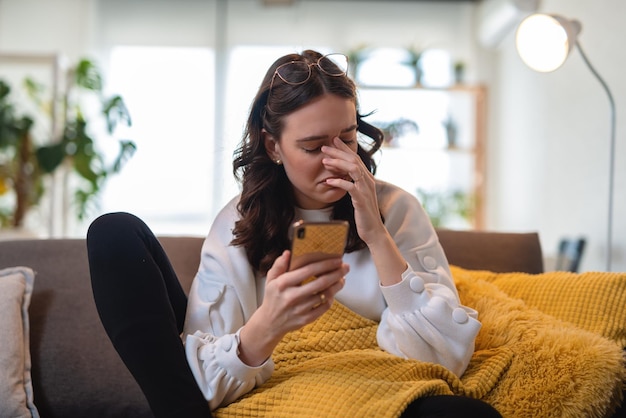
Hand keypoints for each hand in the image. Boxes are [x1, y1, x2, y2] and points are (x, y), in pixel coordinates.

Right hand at [238, 250, 347, 365]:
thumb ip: (279, 265)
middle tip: (345, 267)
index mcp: (283, 283)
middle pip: (321, 282)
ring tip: (342, 278)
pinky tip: (333, 293)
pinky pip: (324, 307)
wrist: (270, 323)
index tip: (336, 259)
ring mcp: (299, 309)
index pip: (308, 270)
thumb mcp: (271, 280)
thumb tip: (288, 253)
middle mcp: (291, 296)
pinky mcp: (306, 319)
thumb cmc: (273, 298)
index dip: (325, 263)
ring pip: (325, 295)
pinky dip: (331, 299)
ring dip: (336, 285)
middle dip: (336, 273)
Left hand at [322, 137, 385, 244]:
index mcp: (367, 179)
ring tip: (325, 161)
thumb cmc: (363, 213)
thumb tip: (342, 174)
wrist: (373, 231)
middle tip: (324, 147)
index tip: (333, 141)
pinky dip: (339, 182)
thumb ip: (353, 183)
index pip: (356, 158)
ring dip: (338, 164)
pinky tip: (328, 181)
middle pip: (354, 160)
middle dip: (338, 152)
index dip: (344, 148)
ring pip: (354, 170)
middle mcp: (368, 181)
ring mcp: (366, 190)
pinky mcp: (362, 200)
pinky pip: (350, 187)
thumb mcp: (358, 195)